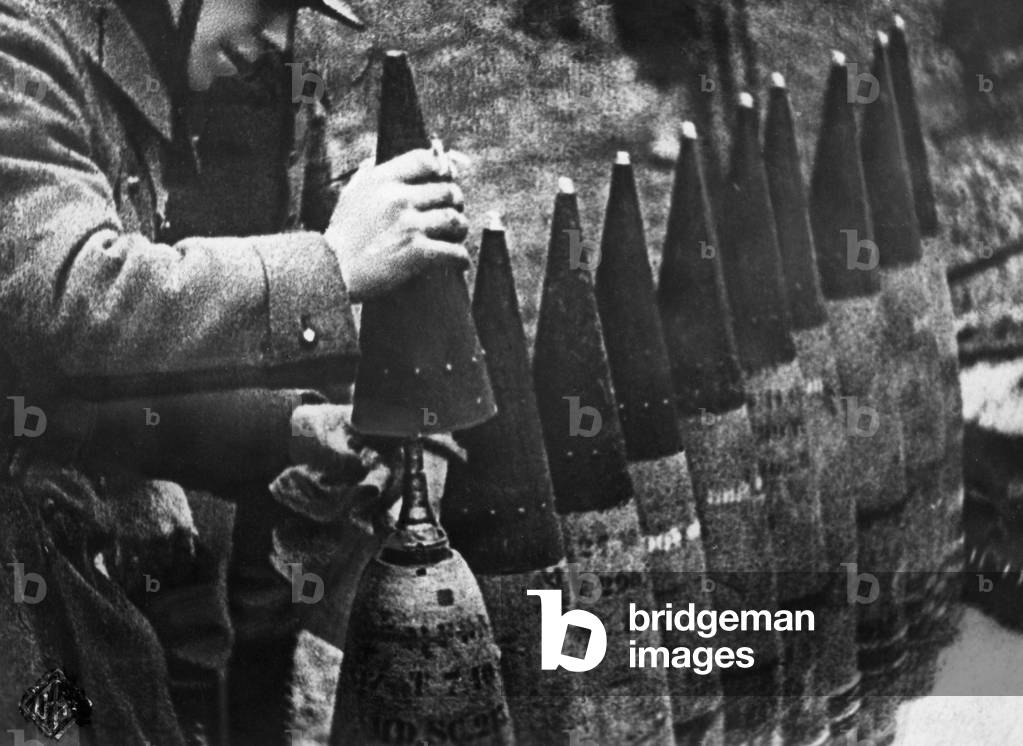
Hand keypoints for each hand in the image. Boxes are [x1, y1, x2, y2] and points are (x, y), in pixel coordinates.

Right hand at [325, 148, 470, 301]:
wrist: (331, 272)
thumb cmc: (340, 238)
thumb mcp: (348, 198)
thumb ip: (364, 177)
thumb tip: (371, 161)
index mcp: (383, 180)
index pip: (426, 160)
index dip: (443, 168)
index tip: (447, 179)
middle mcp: (398, 198)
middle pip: (447, 190)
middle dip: (456, 202)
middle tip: (454, 214)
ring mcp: (409, 224)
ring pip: (455, 220)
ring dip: (460, 229)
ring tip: (457, 237)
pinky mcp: (417, 252)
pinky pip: (453, 251)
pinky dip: (461, 258)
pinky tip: (461, 264)